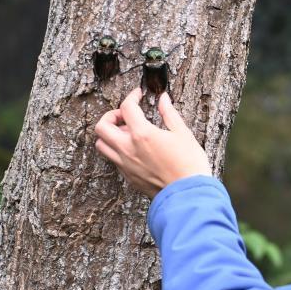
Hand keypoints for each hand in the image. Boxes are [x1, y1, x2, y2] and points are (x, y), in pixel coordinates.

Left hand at [94, 88, 211, 196]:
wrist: (187, 194)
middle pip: (102, 126)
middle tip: (126, 115)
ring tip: (127, 132)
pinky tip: (133, 148)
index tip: (138, 95)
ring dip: (109, 134)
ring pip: (101, 144)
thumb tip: (163, 99)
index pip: (127, 107)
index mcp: (142, 134)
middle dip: (111, 115)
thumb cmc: (189, 164)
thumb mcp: (183, 133)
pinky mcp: (127, 176)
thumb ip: (169, 114)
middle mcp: (128, 148)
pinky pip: (112, 159)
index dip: (132, 96)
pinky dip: (116, 149)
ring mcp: (125, 164)